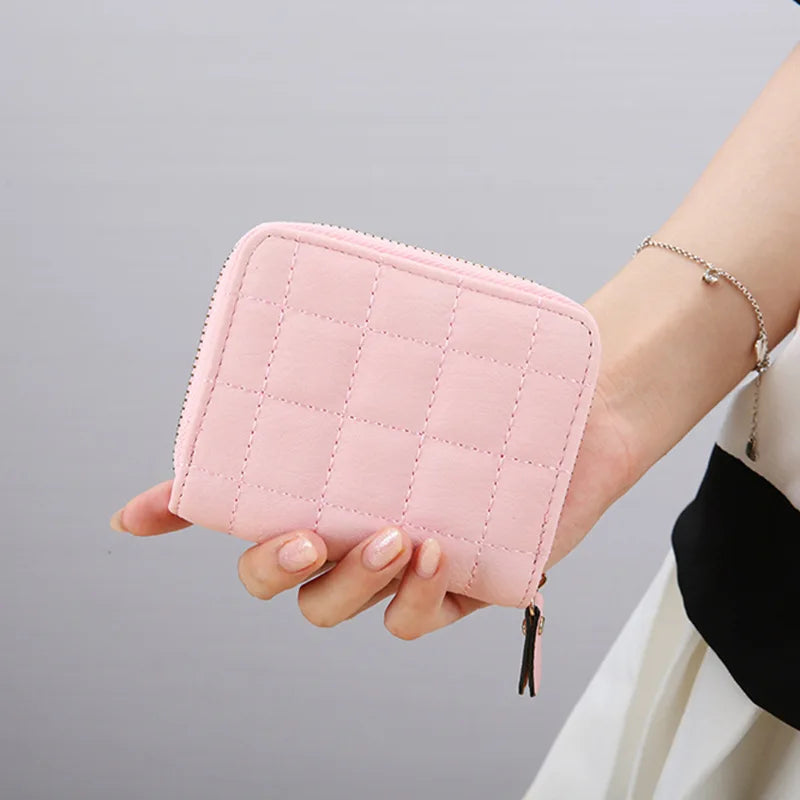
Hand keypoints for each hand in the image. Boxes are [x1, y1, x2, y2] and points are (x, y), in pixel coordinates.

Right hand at [109, 365, 635, 638]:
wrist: (577, 416)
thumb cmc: (487, 393)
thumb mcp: (420, 372)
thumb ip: (362, 367)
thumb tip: (313, 327)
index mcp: (326, 476)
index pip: (236, 498)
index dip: (177, 513)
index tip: (137, 516)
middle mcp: (346, 525)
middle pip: (272, 571)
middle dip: (272, 565)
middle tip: (305, 536)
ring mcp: (391, 563)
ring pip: (334, 607)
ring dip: (352, 582)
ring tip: (397, 535)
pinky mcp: (449, 589)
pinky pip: (413, 620)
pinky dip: (418, 597)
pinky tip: (438, 553)